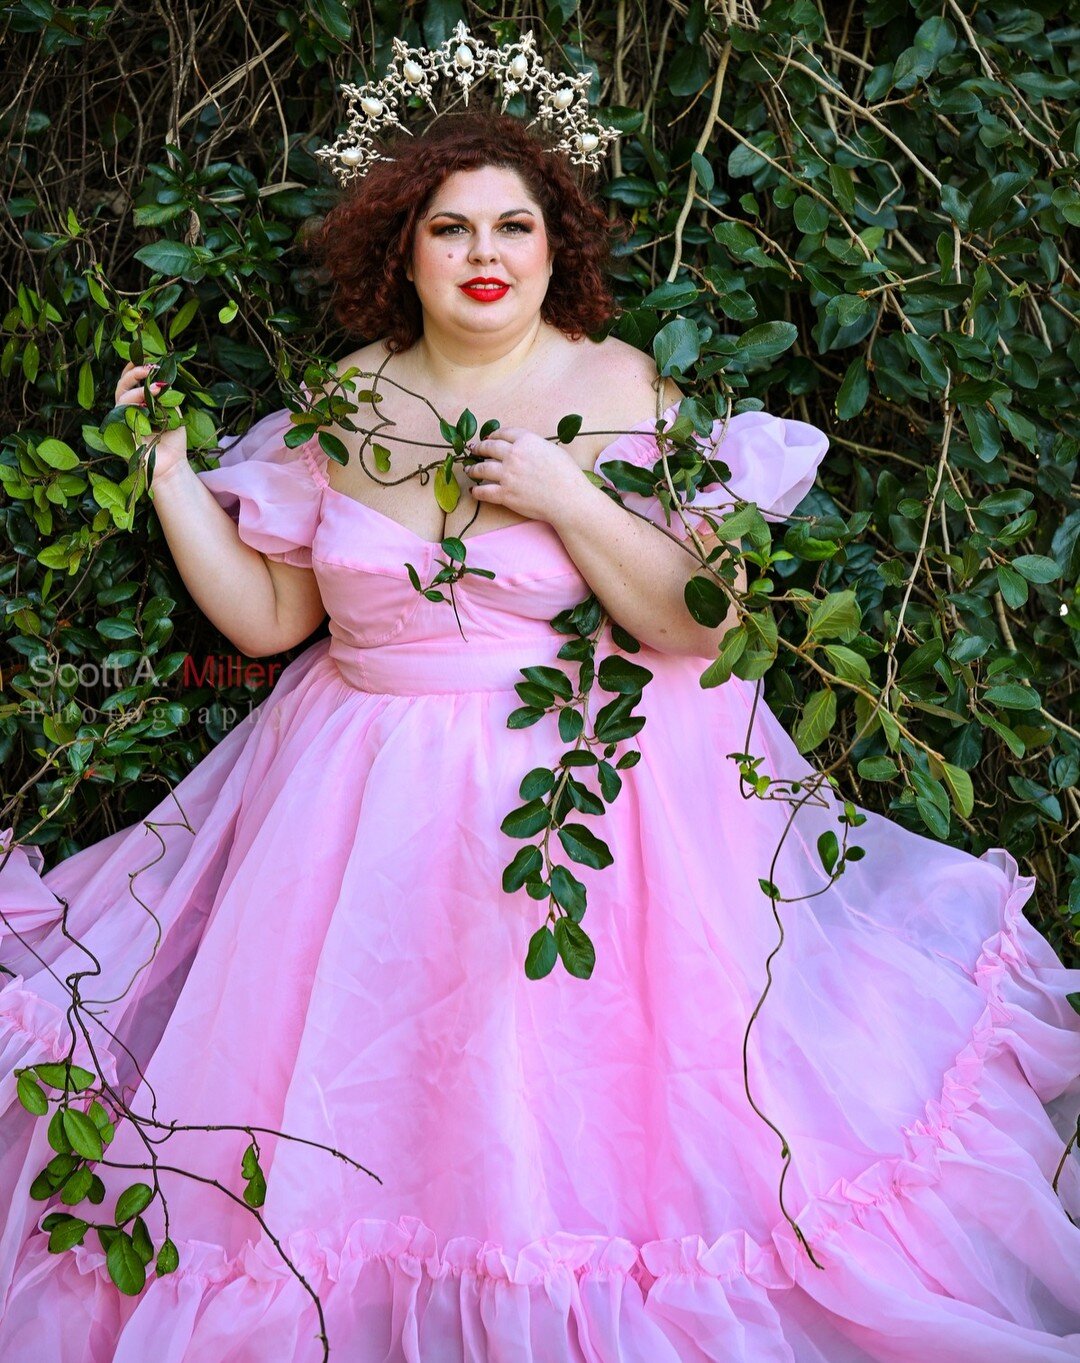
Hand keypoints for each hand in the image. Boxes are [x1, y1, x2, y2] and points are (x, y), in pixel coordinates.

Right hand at [113, 362, 188, 482]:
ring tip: (157, 387)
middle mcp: (126, 411)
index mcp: (136, 404)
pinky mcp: (122, 433)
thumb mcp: (173, 413)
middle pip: (121, 386)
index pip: (129, 383)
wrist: (172, 466)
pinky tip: (149, 404)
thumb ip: (167, 397)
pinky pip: (123, 415)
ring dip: (138, 390)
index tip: (148, 360)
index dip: (134, 369)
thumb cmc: (171, 440)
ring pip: (121, 399)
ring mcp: (122, 422)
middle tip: (150, 368)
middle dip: (134, 374)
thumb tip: (162, 380)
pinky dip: (135, 407)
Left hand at [463, 426, 581, 525]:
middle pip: (489, 448)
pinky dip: (477, 492)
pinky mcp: (505, 494)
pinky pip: (484, 492)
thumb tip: (527, 448)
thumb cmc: (567, 475)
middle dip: (479, 448)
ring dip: (472, 469)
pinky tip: (473, 491)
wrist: (568, 499)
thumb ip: (536, 446)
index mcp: (526, 441)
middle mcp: (513, 455)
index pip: (503, 433)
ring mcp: (507, 475)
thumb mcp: (553, 450)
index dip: (493, 435)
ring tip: (468, 470)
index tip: (489, 438)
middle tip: (473, 450)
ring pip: (482, 469)